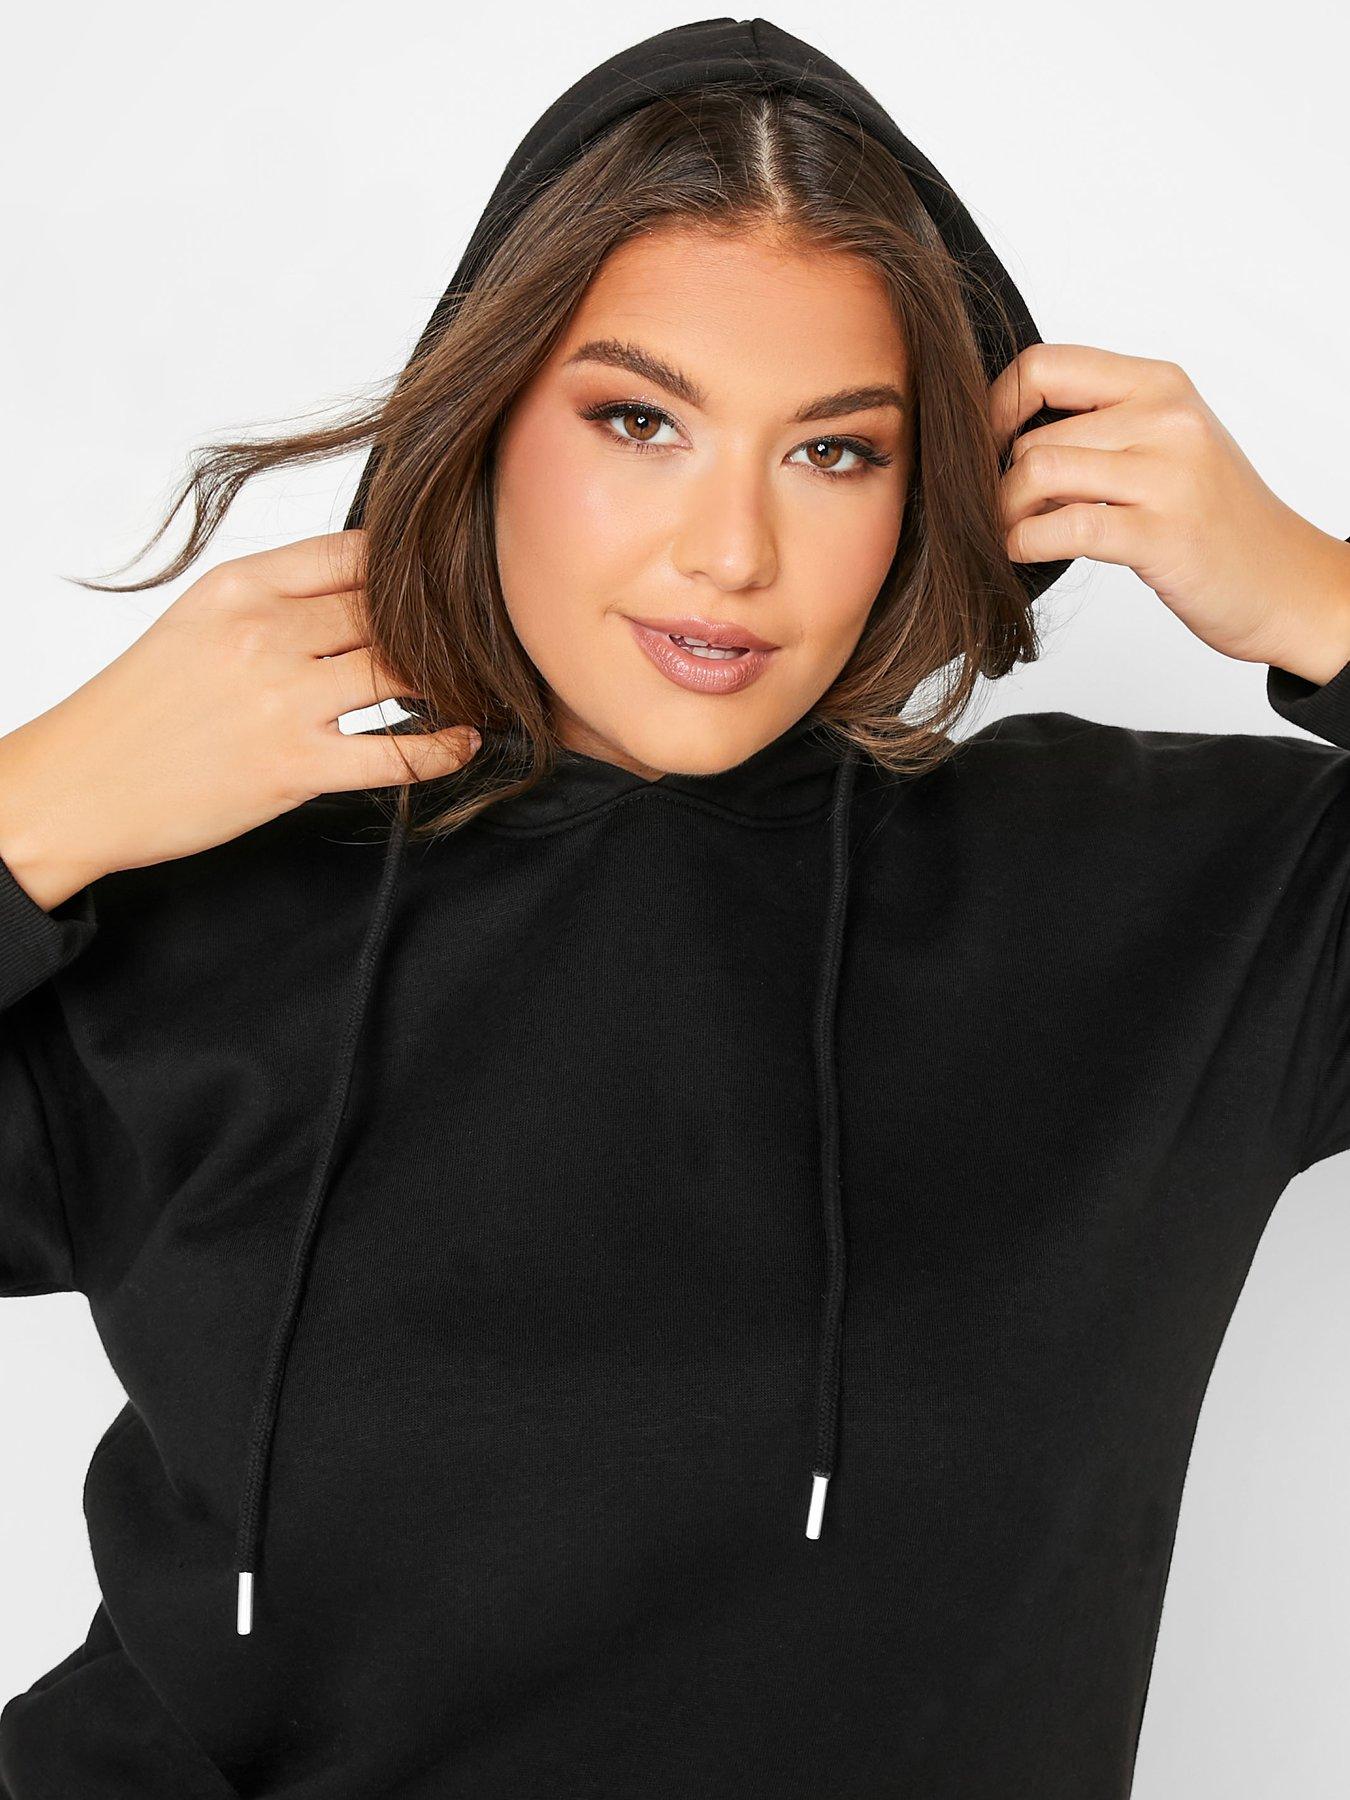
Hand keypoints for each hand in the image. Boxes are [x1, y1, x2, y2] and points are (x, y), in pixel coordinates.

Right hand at [0, 530, 480, 910]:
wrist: (78, 785)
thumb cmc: (140, 708)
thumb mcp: (196, 624)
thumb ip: (274, 601)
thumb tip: (359, 591)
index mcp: (239, 587)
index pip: (355, 553)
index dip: (414, 568)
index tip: (448, 583)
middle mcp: (264, 633)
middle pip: (389, 610)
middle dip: (443, 626)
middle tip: (485, 638)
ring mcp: (281, 701)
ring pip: (403, 671)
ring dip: (452, 681)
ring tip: (480, 686)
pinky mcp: (294, 767)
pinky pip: (397, 752)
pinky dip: (444, 747)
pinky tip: (462, 741)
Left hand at [988, 343, 1349, 684]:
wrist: (1283, 581)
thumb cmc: (1212, 519)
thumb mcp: (1166, 446)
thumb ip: (1099, 426)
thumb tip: (1001, 432)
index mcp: (1161, 384)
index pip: (1044, 365)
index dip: (996, 407)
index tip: (987, 449)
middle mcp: (1167, 418)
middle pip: (1033, 434)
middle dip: (999, 480)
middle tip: (1005, 511)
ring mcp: (1168, 475)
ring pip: (1038, 472)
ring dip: (1005, 513)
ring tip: (1012, 532)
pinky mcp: (1162, 534)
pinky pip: (1063, 526)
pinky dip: (1024, 542)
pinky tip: (1023, 551)